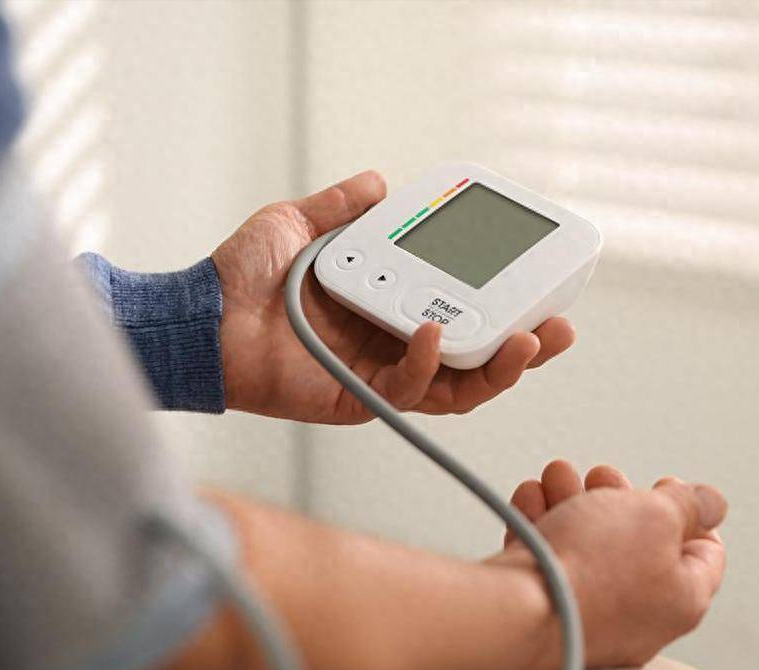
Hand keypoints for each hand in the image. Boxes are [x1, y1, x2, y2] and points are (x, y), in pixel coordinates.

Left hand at [211, 171, 575, 423]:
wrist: (200, 318)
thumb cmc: (240, 277)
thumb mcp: (296, 224)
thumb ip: (340, 207)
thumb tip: (380, 182)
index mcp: (383, 306)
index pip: (456, 309)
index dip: (498, 302)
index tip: (535, 280)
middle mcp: (388, 345)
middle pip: (471, 356)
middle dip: (522, 345)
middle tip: (558, 325)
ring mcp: (375, 376)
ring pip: (455, 385)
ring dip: (497, 367)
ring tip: (530, 340)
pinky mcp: (355, 399)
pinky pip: (405, 388)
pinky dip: (425, 364)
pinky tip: (431, 330)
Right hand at [491, 460, 727, 669]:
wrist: (514, 610)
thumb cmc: (588, 570)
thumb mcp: (654, 515)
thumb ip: (687, 503)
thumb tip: (711, 503)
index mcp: (682, 598)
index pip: (705, 551)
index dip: (688, 510)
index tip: (664, 488)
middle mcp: (640, 617)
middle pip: (637, 542)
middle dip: (615, 497)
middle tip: (600, 477)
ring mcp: (589, 618)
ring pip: (588, 546)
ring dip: (572, 501)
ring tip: (557, 477)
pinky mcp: (545, 613)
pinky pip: (550, 562)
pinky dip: (541, 525)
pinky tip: (533, 500)